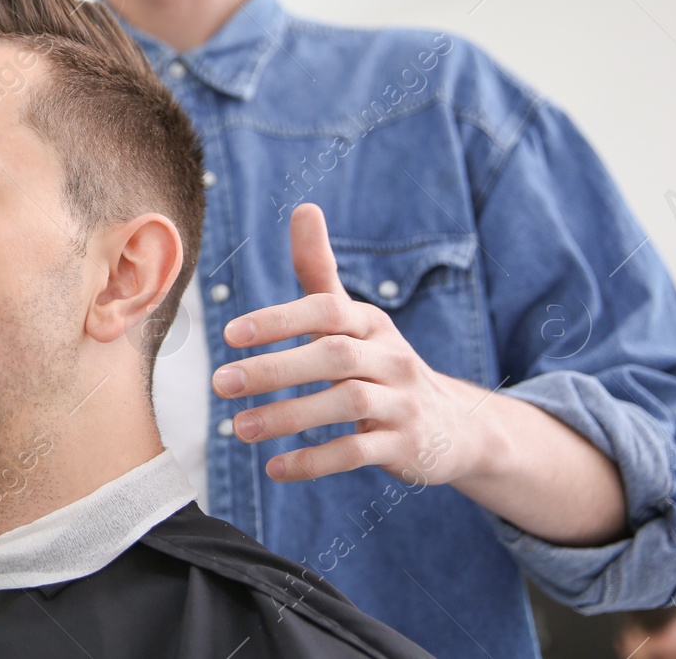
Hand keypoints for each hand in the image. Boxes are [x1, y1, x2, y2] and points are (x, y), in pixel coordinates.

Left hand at [212, 203, 486, 484]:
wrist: (455, 426)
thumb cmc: (383, 362)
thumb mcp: (356, 318)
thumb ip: (321, 270)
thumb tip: (304, 207)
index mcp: (370, 322)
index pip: (327, 310)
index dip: (280, 319)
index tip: (231, 333)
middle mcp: (391, 357)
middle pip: (333, 356)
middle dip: (275, 369)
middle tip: (220, 383)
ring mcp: (402, 402)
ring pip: (346, 405)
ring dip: (289, 417)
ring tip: (238, 428)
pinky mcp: (405, 445)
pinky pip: (359, 453)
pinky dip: (316, 461)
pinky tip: (275, 467)